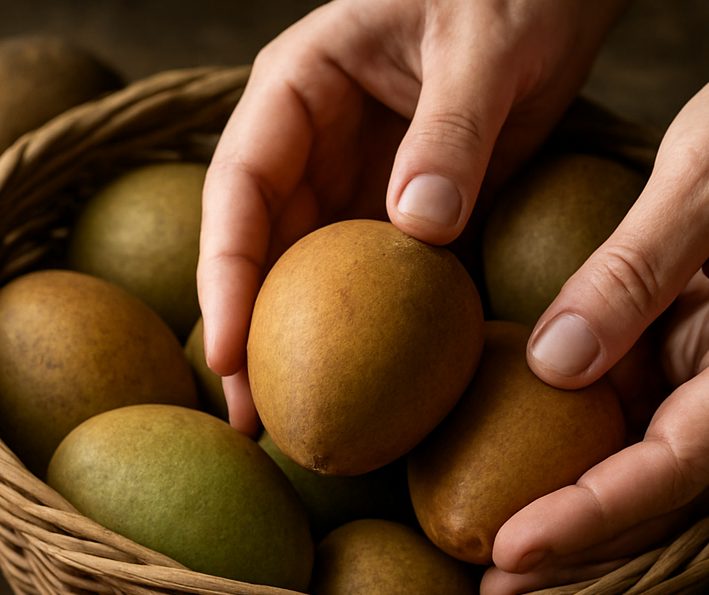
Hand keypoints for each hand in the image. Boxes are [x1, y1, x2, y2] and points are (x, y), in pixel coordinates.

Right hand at [197, 0, 628, 433]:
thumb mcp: (483, 46)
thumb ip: (451, 130)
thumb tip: (417, 227)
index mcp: (297, 88)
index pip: (238, 186)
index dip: (225, 272)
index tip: (228, 351)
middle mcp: (309, 142)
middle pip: (258, 248)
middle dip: (248, 335)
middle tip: (254, 424)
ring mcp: (353, 182)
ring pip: (307, 276)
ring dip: (300, 349)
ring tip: (297, 433)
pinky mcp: (402, 215)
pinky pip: (373, 283)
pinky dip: (369, 338)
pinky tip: (372, 398)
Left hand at [482, 0, 708, 594]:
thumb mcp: (705, 173)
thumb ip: (633, 269)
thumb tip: (552, 367)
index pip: (681, 462)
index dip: (596, 513)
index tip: (514, 545)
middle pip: (668, 502)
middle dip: (581, 553)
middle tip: (486, 594)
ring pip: (651, 486)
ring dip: (577, 530)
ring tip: (486, 574)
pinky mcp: (695, 375)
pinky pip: (636, 440)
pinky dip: (579, 473)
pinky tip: (514, 497)